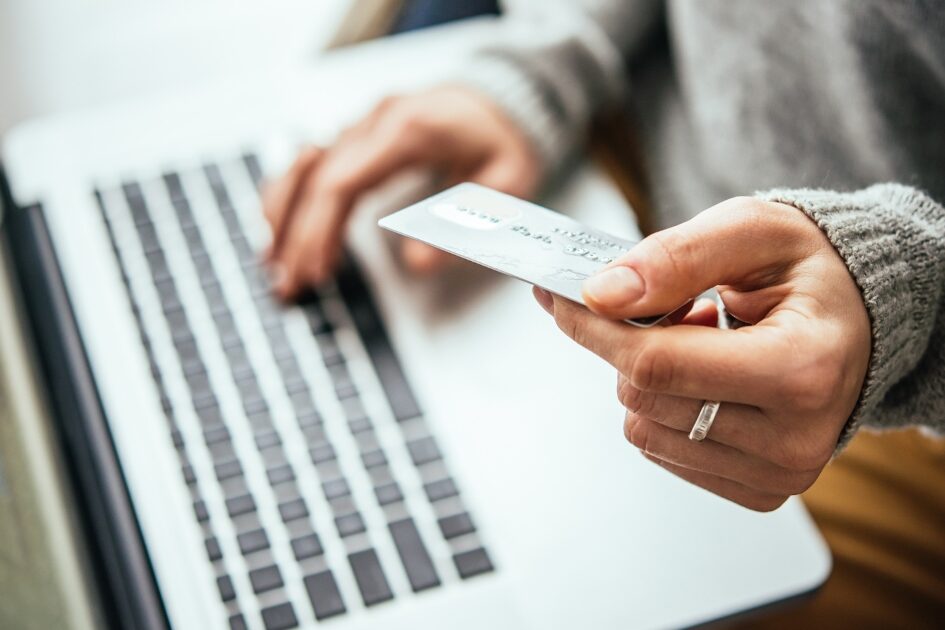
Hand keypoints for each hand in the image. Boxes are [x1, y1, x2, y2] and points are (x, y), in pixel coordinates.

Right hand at [263, 86, 540, 298]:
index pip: (342, 181)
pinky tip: (280, 226)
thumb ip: (464, 222)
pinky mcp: (360, 133)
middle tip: (288, 283)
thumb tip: (419, 264)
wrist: (505, 96)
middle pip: (314, 178)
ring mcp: (364, 124)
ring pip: (303, 165)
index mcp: (408, 130)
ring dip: (282, 214)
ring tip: (273, 262)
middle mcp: (376, 121)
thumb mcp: (506, 182)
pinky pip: (312, 160)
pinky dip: (291, 194)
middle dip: (295, 235)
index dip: (321, 230)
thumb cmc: (505, 138)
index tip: (316, 270)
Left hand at [533, 197, 870, 510]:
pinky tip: (709, 378)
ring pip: (644, 429)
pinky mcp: (759, 491)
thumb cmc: (809, 270)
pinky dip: (665, 408)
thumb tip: (602, 294)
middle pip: (643, 398)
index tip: (563, 296)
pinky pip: (663, 451)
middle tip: (672, 309)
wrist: (858, 319)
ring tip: (703, 342)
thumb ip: (676, 256)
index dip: (595, 327)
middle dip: (630, 345)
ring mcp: (779, 474)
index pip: (656, 363)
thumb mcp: (752, 231)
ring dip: (650, 378)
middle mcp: (796, 438)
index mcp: (802, 369)